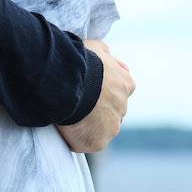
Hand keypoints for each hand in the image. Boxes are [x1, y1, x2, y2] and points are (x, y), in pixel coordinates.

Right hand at [56, 38, 133, 153]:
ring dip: (90, 126)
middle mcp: (123, 107)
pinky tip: (65, 129)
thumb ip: (104, 53)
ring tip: (69, 117)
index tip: (91, 89)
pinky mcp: (98, 143)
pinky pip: (87, 143)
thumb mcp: (96, 48)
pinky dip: (77, 139)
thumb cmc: (80, 61)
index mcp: (126, 84)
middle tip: (78, 104)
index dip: (105, 91)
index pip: (121, 90)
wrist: (69, 82)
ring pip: (102, 130)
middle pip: (112, 112)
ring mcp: (112, 127)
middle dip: (99, 110)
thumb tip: (108, 53)